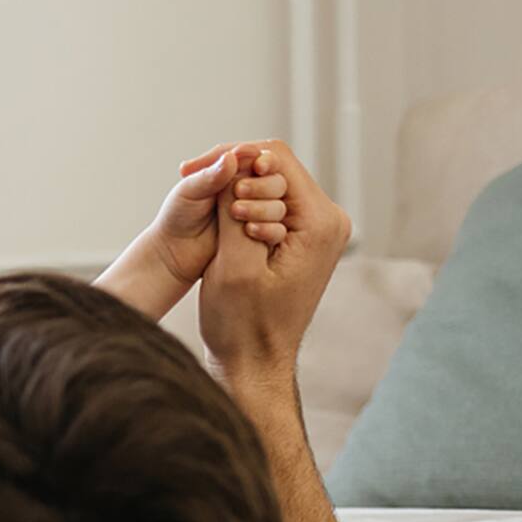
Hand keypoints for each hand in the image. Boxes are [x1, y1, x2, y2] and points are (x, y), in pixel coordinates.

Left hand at [149, 142, 289, 290]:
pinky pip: (276, 232)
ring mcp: (257, 215)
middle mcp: (251, 191)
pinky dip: (267, 229)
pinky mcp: (260, 238)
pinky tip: (248, 229)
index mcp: (235, 172)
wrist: (173, 251)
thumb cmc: (178, 215)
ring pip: (278, 205)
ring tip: (234, 211)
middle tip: (238, 190)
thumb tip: (232, 157)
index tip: (257, 165)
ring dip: (262, 207)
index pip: (259, 160)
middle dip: (262, 184)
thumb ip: (210, 175)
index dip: (260, 160)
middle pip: (276, 180)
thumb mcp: (190, 191)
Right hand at [196, 138, 351, 395]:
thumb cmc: (243, 327)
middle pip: (277, 167)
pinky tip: (226, 226)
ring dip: (238, 195)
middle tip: (199, 194)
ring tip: (217, 222)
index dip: (232, 158)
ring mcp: (318, 230)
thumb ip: (235, 210)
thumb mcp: (232, 266)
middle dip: (235, 176)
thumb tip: (233, 164)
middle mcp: (328, 221)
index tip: (194, 172)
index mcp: (319, 224)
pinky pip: (274, 205)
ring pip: (273, 184)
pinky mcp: (304, 240)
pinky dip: (245, 209)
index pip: (276, 159)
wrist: (254, 363)